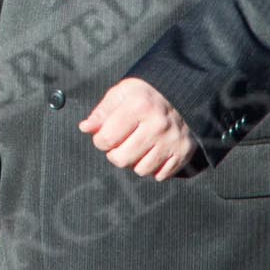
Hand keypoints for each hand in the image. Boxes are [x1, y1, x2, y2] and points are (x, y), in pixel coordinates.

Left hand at [79, 77, 193, 180]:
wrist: (180, 94)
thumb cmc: (143, 96)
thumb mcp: (120, 94)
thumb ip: (101, 112)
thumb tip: (85, 128)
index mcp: (139, 106)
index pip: (107, 139)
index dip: (100, 140)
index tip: (104, 135)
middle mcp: (158, 124)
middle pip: (122, 159)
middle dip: (115, 154)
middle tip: (121, 142)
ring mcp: (172, 139)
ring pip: (141, 170)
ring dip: (134, 162)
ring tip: (138, 145)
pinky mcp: (184, 152)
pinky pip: (160, 175)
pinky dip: (153, 168)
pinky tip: (153, 151)